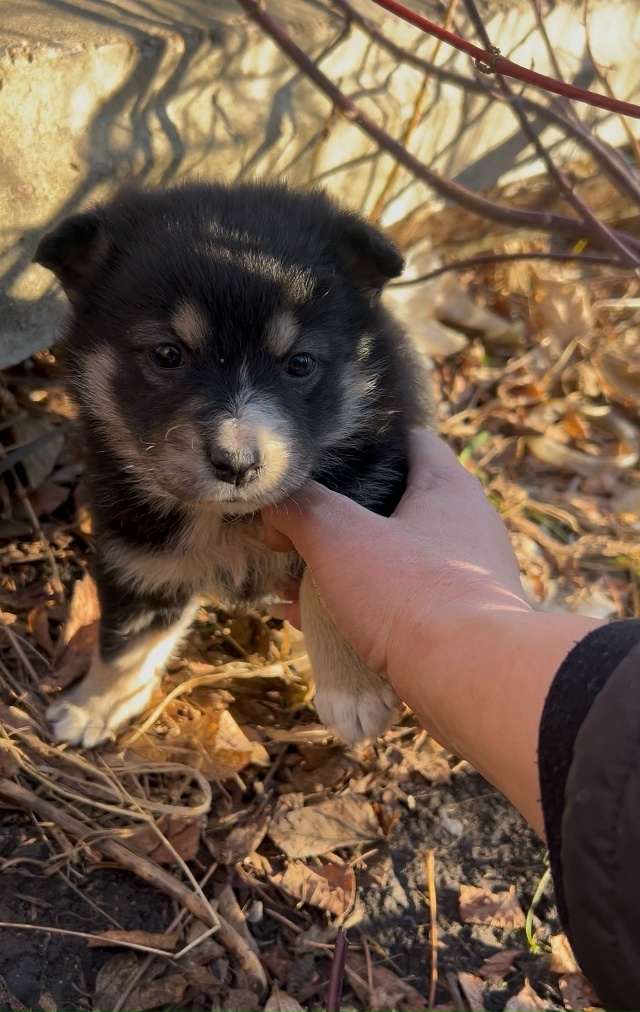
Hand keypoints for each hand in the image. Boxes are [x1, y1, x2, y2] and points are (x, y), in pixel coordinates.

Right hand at [264, 431, 601, 833]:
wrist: (472, 683)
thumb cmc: (411, 594)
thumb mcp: (338, 537)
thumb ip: (299, 507)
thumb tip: (272, 499)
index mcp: (448, 487)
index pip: (407, 439)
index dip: (361, 441)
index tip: (320, 457)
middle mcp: (465, 526)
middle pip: (392, 504)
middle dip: (338, 518)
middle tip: (294, 526)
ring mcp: (464, 578)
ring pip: (391, 560)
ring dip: (342, 569)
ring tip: (290, 579)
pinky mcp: (456, 624)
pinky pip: (397, 606)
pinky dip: (355, 608)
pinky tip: (309, 622)